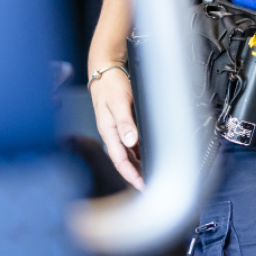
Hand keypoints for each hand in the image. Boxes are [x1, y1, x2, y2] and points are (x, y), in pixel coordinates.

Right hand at [89, 66, 143, 189]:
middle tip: (149, 185)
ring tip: (151, 174)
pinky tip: (148, 155)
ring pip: (128, 153)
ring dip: (138, 164)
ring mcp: (116, 129)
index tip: (141, 185)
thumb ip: (125, 122)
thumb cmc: (109, 85)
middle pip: (124, 160)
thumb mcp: (119, 102)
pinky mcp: (122, 124)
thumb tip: (130, 141)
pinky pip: (130, 143)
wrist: (104, 71)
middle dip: (135, 174)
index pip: (120, 160)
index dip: (130, 174)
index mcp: (108, 131)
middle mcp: (112, 133)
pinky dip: (139, 151)